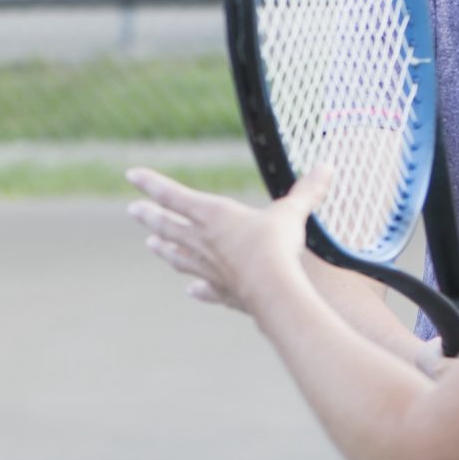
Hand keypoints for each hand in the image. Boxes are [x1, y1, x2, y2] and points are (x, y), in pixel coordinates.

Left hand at [127, 165, 330, 321]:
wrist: (274, 290)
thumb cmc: (278, 245)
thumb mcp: (292, 212)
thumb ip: (307, 191)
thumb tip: (327, 166)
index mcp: (212, 215)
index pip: (173, 195)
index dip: (151, 183)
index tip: (130, 174)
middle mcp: (203, 242)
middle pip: (168, 226)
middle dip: (149, 215)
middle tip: (133, 210)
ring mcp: (209, 270)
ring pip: (179, 257)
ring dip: (165, 250)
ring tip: (152, 245)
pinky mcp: (222, 293)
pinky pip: (206, 289)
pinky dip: (199, 289)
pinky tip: (192, 292)